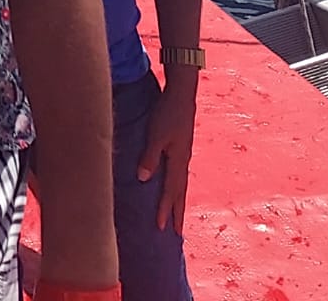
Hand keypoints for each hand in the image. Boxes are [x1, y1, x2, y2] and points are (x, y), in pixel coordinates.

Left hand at [134, 72, 197, 231]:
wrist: (182, 95)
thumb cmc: (167, 113)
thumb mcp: (156, 134)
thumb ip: (150, 156)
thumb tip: (144, 179)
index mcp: (178, 160)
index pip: (171, 191)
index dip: (165, 209)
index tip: (162, 228)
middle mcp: (183, 161)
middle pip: (180, 192)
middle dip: (177, 212)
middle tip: (177, 233)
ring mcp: (183, 154)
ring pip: (181, 184)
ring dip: (178, 201)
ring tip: (176, 216)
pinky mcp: (181, 147)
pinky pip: (179, 174)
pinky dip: (177, 187)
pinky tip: (173, 187)